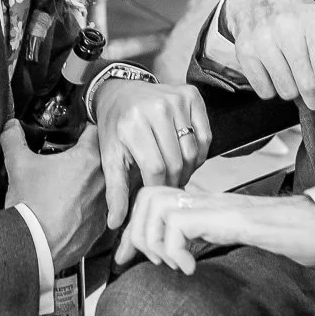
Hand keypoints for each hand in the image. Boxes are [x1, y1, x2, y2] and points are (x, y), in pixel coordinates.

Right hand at [2, 121, 106, 272]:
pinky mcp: (99, 228)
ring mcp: (103, 206)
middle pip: (100, 159)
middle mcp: (102, 182)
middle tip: (68, 161)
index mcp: (88, 159)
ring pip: (101, 186)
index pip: (94, 131)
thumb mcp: (17, 164)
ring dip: (88, 184)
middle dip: (85, 158)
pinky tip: (69, 210)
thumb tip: (11, 128)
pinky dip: (86, 208)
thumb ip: (13, 139)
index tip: (74, 134)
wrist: (34, 246)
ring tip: (67, 187)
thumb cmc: (31, 205)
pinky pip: (97, 210)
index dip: (82, 130)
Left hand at [93, 79, 211, 227]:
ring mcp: (176, 99)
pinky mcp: (191, 95)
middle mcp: (156, 108)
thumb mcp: (110, 157)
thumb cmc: (116, 127)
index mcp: (133, 124)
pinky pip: (205, 135)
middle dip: (173, 181)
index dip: (158, 187)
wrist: (120, 91)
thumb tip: (116, 224)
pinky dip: (199, 152)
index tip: (155, 194)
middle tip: (167, 185)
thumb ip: (115, 191)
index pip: (155, 169)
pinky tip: (186, 156)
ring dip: (188, 169)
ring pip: (193, 151)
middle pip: (176, 162)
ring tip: (175, 172)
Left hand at [117, 186, 314, 272]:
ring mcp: (211, 204)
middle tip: (161, 262)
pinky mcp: (220, 215)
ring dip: (158, 244)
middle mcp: (200, 198)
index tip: (124, 258)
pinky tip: (193, 266)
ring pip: (155, 209)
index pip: (149, 201)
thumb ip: (198, 237)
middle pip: (145, 199)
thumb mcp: (225, 236)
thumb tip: (172, 254)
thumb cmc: (276, 232)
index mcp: (198, 203)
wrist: (308, 226)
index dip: (131, 230)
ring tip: (178, 263)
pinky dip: (176, 252)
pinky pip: (177, 227)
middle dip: (139, 236)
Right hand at [223, 0, 314, 123]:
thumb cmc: (299, 19)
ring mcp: (262, 39)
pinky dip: (273, 89)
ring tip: (291, 70)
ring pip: (286, 91)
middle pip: (307, 85)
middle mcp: (286, 26)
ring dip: (293, 91)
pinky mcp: (243, 51)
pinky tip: (273, 69)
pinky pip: (265, 92)